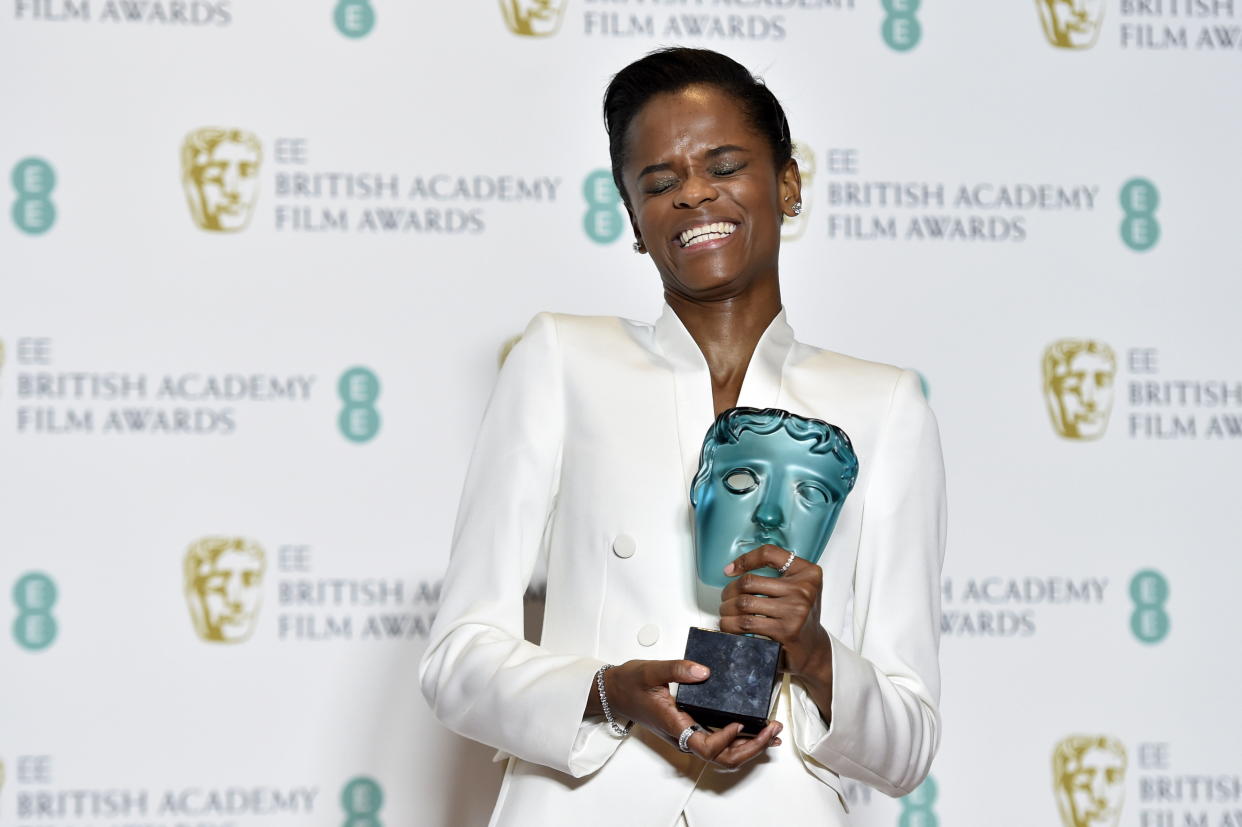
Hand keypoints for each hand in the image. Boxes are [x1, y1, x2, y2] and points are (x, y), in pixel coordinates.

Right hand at [593, 659, 781, 769]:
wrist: (614, 692)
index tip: (739, 721)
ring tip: (771, 731)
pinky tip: (757, 731)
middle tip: (771, 728)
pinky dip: (742, 740)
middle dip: (751, 747)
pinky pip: (720, 743)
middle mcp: (684, 736)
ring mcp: (689, 735)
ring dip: (750, 746)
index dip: (726, 739)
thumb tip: (703, 671)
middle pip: (722, 758)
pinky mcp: (693, 728)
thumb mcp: (650, 671)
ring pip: (723, 755)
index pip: (706, 746)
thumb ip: (676, 669)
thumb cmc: (630, 684)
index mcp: (675, 726)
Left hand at [719, 545, 831, 681]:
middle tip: (725, 600)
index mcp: (807, 572)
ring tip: (726, 614)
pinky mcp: (785, 631)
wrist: (813, 648)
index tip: (730, 570)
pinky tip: (730, 627)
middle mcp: (804, 589)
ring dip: (727, 610)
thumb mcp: (797, 587)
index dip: (745, 559)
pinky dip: (731, 626)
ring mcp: (795, 611)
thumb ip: (776, 573)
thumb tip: (732, 569)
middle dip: (728, 592)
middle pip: (749, 582)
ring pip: (744, 604)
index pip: (769, 554)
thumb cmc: (799, 615)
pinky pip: (747, 624)